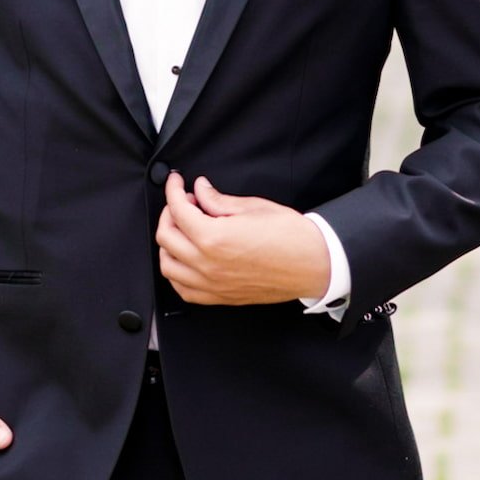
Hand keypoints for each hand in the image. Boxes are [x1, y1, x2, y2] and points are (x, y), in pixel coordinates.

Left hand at [155, 174, 330, 306]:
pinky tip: (186, 260)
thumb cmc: (290, 236)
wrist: (313, 264)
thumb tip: (201, 190)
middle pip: (166, 237)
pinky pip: (183, 289)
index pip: (178, 210)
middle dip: (169, 213)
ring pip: (168, 266)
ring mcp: (212, 284)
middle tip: (184, 202)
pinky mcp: (220, 297)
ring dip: (168, 245)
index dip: (173, 190)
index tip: (177, 182)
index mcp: (214, 238)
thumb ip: (219, 200)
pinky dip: (177, 273)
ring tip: (183, 231)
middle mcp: (207, 264)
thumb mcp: (253, 207)